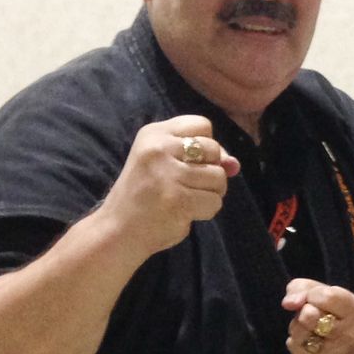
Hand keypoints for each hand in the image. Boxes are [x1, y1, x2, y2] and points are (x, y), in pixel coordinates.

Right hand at [97, 117, 239, 258]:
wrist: (118, 229)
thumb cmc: (145, 195)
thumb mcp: (166, 165)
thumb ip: (201, 158)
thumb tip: (235, 163)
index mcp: (154, 133)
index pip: (202, 124)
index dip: (208, 145)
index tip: (195, 162)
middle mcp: (159, 147)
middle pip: (214, 149)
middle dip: (212, 170)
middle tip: (190, 185)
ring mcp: (169, 173)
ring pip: (219, 177)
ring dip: (211, 193)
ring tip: (187, 199)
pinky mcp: (178, 198)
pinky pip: (214, 201)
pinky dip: (207, 211)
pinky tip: (186, 212)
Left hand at [282, 280, 353, 353]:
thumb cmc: (344, 314)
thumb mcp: (332, 292)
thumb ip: (305, 288)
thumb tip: (287, 303)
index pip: (326, 297)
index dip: (314, 294)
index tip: (319, 298)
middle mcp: (346, 335)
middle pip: (309, 316)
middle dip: (305, 310)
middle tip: (313, 313)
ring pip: (298, 332)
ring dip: (297, 324)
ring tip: (309, 326)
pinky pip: (293, 346)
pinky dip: (295, 339)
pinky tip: (307, 337)